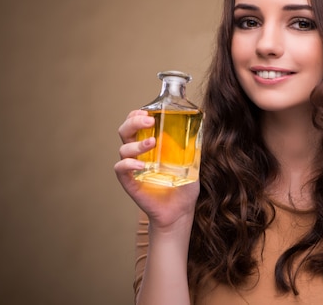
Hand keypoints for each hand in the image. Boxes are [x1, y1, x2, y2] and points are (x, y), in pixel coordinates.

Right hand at [114, 110, 198, 230]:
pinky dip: (129, 164)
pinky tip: (142, 166)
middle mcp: (138, 154)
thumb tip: (201, 125)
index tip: (148, 111)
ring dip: (137, 143)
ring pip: (123, 148)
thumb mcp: (192, 162)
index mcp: (149, 145)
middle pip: (125, 130)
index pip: (136, 123)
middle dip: (134, 122)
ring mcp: (132, 168)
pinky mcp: (129, 182)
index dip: (137, 114)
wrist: (180, 211)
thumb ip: (193, 145)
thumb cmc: (184, 186)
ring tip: (153, 143)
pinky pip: (121, 169)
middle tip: (149, 121)